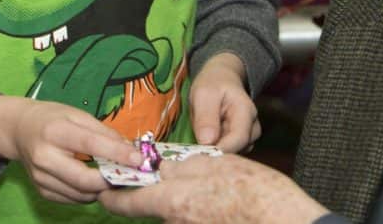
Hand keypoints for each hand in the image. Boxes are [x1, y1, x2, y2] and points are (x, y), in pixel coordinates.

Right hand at [0, 95, 141, 203]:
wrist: (19, 130)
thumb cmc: (52, 118)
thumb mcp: (77, 114)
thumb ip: (102, 132)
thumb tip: (129, 149)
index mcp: (55, 132)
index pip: (91, 145)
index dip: (117, 154)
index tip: (139, 159)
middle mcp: (45, 157)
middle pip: (85, 179)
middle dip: (111, 181)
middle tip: (129, 175)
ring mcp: (41, 178)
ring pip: (81, 194)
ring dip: (102, 189)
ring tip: (114, 176)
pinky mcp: (41, 191)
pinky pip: (72, 199)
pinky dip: (88, 193)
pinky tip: (94, 181)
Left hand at [98, 154, 328, 222]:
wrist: (281, 219)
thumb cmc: (251, 189)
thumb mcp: (213, 164)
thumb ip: (182, 165)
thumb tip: (160, 166)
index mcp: (172, 200)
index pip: (125, 202)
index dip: (110, 194)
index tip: (102, 185)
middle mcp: (175, 221)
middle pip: (152, 206)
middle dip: (152, 189)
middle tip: (163, 168)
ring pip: (173, 211)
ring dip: (179, 196)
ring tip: (202, 180)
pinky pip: (190, 218)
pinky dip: (195, 207)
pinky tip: (215, 197)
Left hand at [188, 53, 259, 152]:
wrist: (221, 79)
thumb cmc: (213, 84)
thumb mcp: (203, 94)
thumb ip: (205, 117)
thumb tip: (207, 142)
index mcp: (246, 111)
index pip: (239, 139)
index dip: (220, 149)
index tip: (200, 155)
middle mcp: (253, 127)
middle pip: (238, 149)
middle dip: (217, 152)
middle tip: (195, 150)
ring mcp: (248, 137)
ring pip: (233, 154)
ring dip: (216, 151)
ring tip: (201, 140)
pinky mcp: (241, 143)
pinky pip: (229, 153)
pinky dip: (216, 151)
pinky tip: (207, 142)